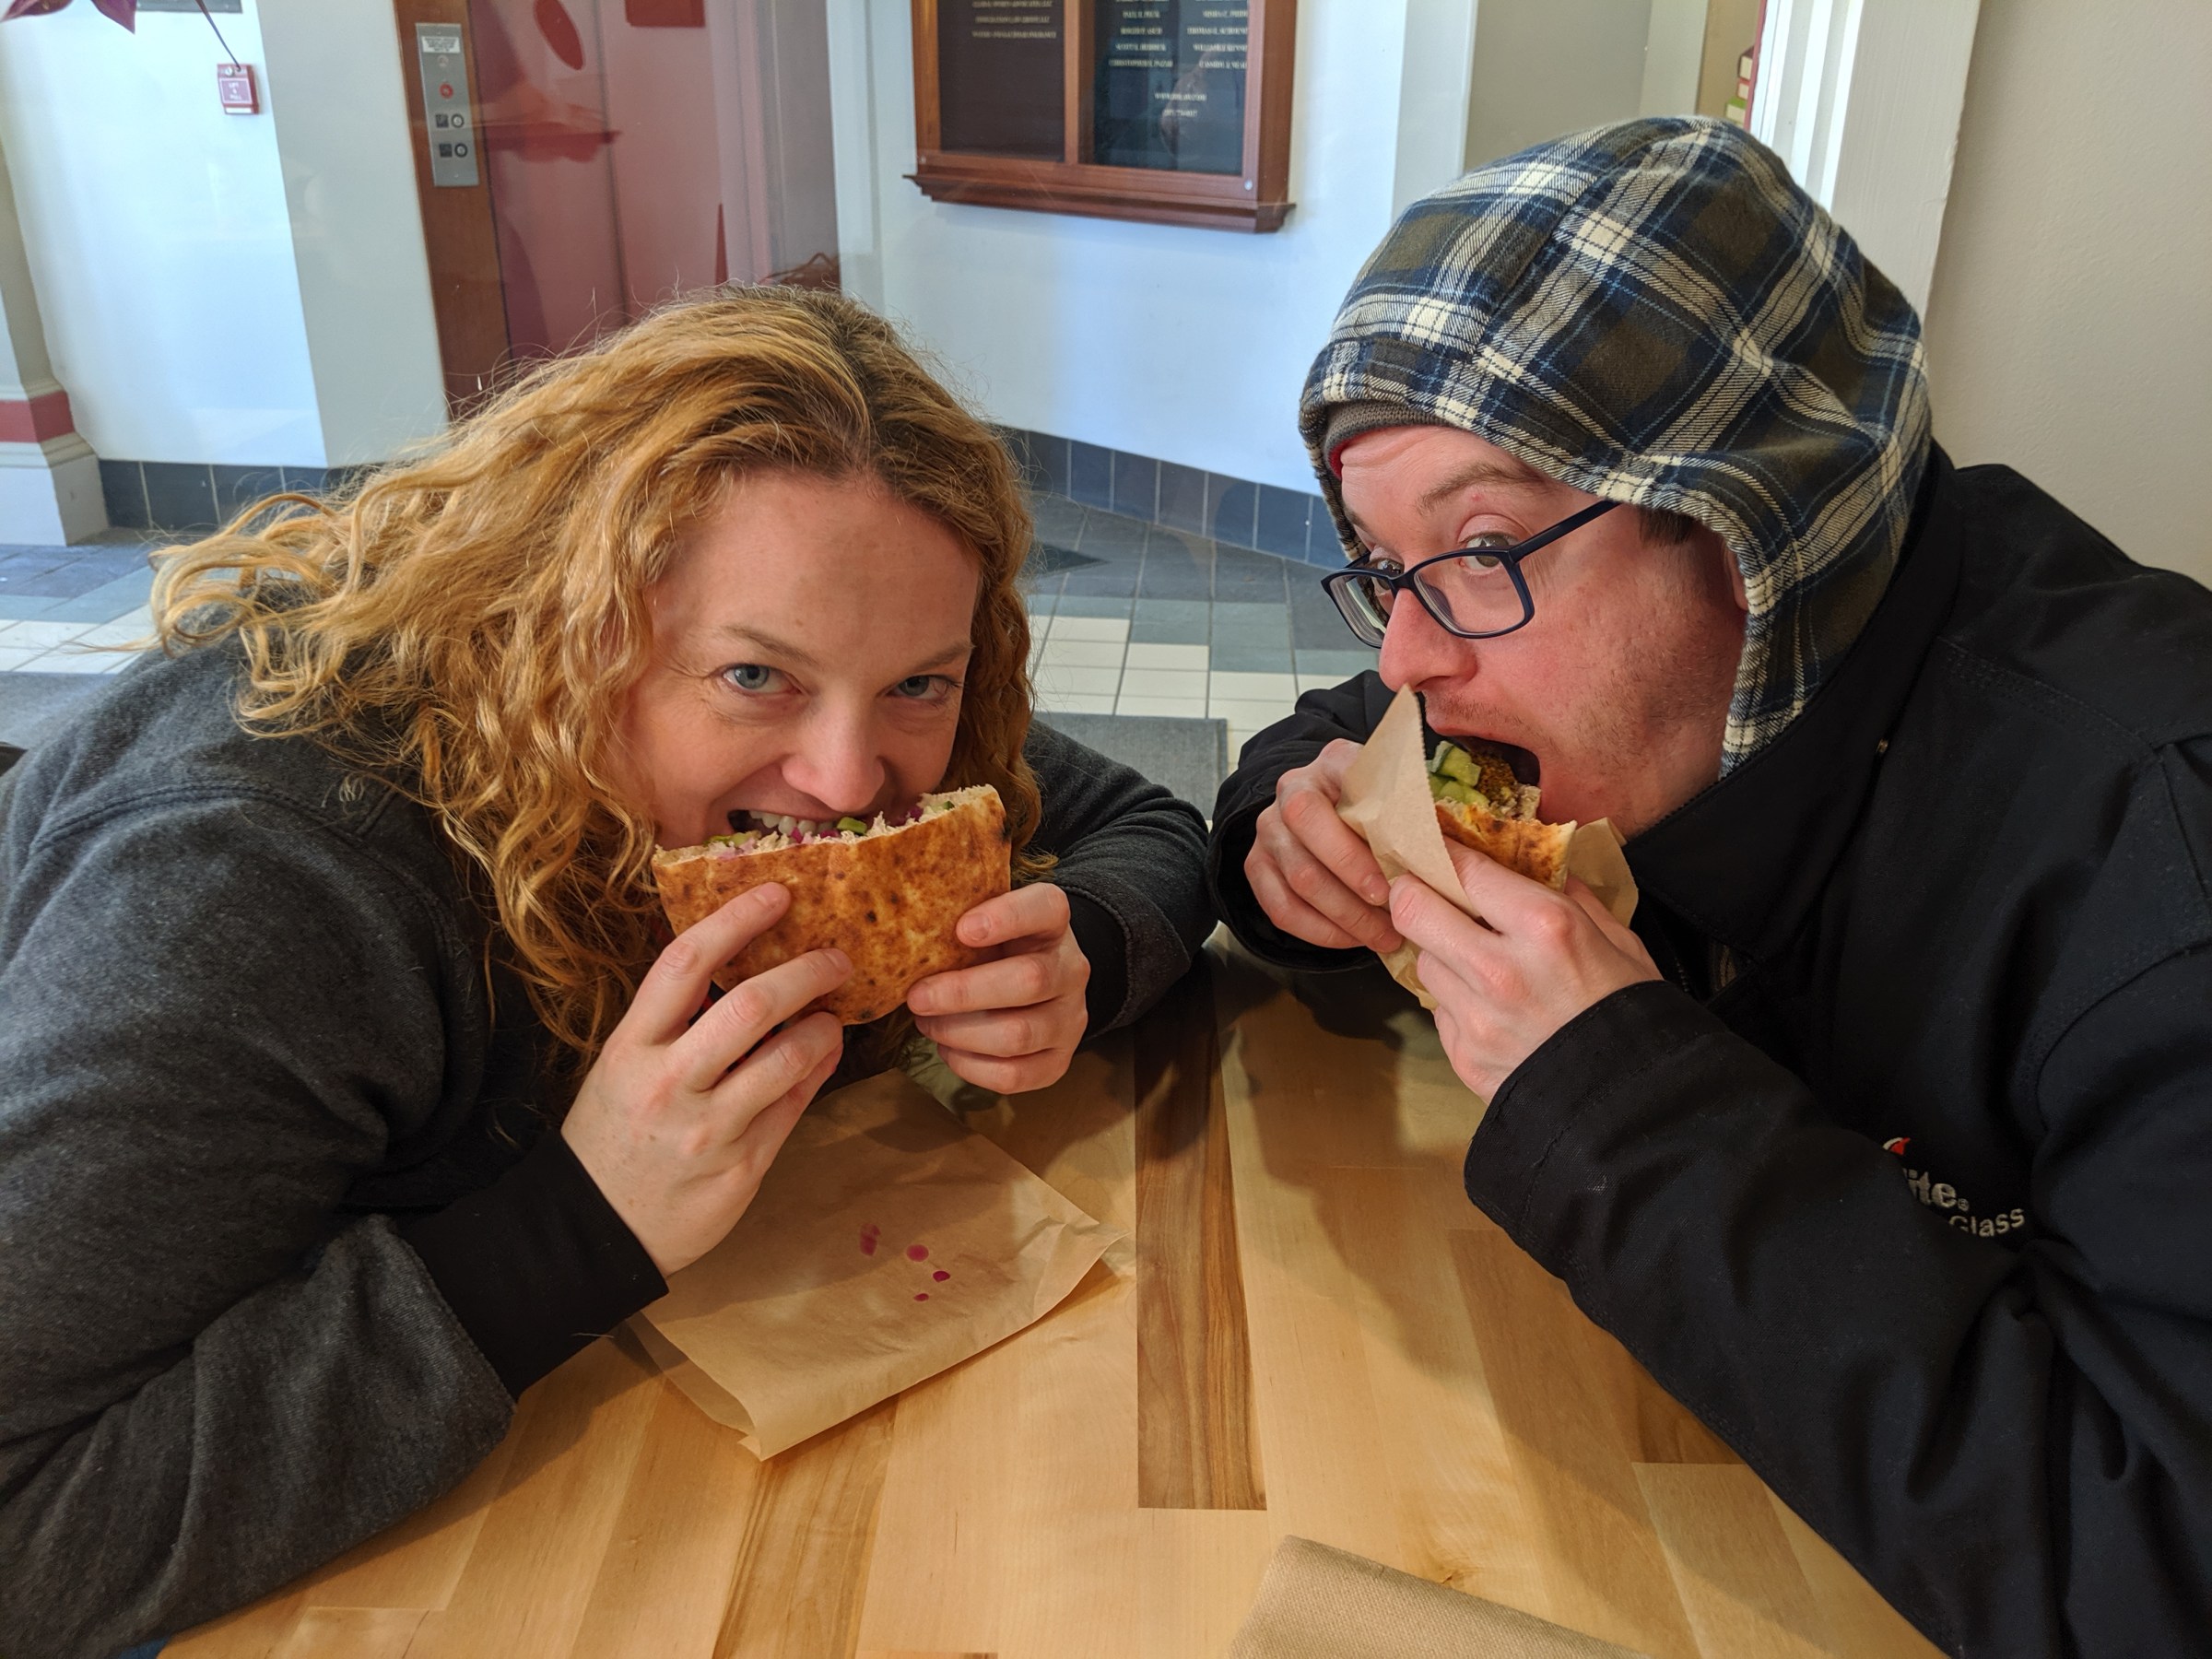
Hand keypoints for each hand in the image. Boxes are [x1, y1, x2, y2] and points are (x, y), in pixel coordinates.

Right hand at [563, 883, 850, 1276]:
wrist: (594, 1230)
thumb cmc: (612, 1135)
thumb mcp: (623, 1068)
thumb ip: (675, 1022)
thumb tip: (745, 966)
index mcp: (631, 1048)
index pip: (686, 963)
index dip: (736, 919)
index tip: (777, 892)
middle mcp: (669, 1083)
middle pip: (751, 1005)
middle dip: (807, 971)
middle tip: (836, 958)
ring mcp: (709, 1128)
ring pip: (787, 1058)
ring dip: (823, 1027)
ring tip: (831, 1017)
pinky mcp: (742, 1166)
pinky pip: (795, 1106)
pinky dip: (818, 1070)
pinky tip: (824, 1053)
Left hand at [907, 882, 1089, 1093]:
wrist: (1034, 983)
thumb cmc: (994, 948)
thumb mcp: (983, 921)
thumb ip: (955, 920)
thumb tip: (898, 939)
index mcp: (1053, 923)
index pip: (1046, 908)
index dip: (1007, 917)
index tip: (962, 929)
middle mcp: (1071, 969)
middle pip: (1030, 980)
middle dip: (963, 993)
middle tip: (917, 997)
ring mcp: (1070, 1019)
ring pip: (1019, 1034)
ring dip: (960, 1033)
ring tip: (927, 1024)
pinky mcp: (1058, 1061)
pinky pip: (1014, 1075)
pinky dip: (970, 1066)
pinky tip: (948, 1049)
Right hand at [1244, 738, 1401, 952]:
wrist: (1333, 808)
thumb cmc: (1378, 806)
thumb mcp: (1399, 794)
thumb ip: (1415, 811)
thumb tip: (1446, 854)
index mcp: (1332, 763)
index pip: (1342, 787)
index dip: (1365, 838)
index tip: (1400, 871)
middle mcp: (1292, 790)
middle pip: (1309, 835)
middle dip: (1354, 881)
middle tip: (1393, 911)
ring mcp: (1269, 828)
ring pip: (1299, 879)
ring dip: (1345, 916)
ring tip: (1384, 936)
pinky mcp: (1257, 864)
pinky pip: (1281, 908)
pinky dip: (1320, 931)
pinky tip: (1352, 938)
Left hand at [1390, 839, 1660, 1098]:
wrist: (1633, 1106)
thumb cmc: (1634, 1015)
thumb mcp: (1620, 943)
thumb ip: (1573, 898)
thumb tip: (1541, 864)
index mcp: (1544, 926)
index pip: (1463, 869)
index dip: (1443, 853)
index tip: (1436, 847)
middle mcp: (1498, 968)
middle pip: (1412, 910)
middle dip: (1411, 894)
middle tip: (1421, 891)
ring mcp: (1475, 1016)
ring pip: (1423, 962)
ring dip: (1440, 954)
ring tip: (1476, 962)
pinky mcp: (1463, 1056)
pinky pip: (1440, 1012)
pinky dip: (1456, 1003)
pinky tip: (1491, 1010)